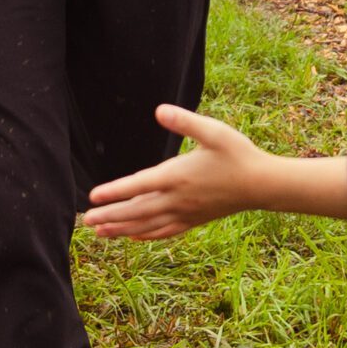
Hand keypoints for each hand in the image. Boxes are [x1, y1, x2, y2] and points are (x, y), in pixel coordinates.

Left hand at [86, 105, 271, 241]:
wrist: (261, 184)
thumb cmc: (237, 153)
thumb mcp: (213, 131)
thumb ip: (184, 121)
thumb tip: (158, 110)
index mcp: (178, 175)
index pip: (139, 186)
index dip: (114, 192)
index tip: (93, 197)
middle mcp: (178, 199)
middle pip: (136, 211)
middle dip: (110, 216)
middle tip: (86, 221)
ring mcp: (185, 213)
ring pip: (146, 225)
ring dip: (121, 229)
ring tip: (99, 233)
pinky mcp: (192, 220)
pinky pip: (163, 232)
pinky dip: (145, 236)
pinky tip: (132, 237)